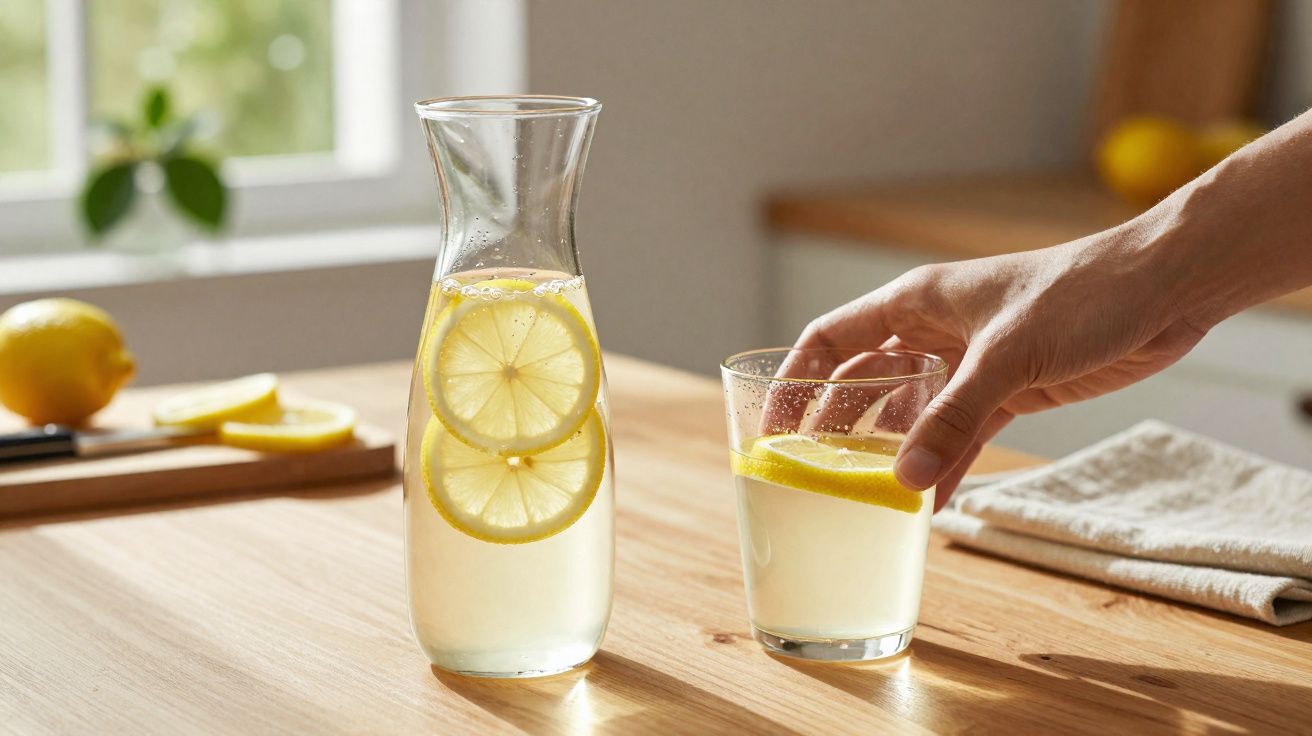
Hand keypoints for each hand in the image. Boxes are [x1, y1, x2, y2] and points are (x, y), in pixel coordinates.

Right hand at [787, 229, 1209, 509]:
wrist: (1163, 287)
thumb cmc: (1080, 292)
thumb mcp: (1007, 356)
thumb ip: (953, 419)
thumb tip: (902, 480)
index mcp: (914, 302)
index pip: (830, 338)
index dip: (796, 379)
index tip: (772, 426)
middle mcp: (933, 332)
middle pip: (864, 381)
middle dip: (837, 427)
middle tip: (811, 476)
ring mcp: (969, 363)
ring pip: (912, 414)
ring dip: (892, 453)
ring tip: (865, 499)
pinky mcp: (1009, 389)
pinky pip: (960, 434)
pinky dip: (943, 465)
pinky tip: (927, 502)